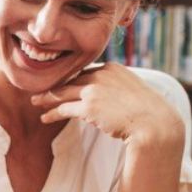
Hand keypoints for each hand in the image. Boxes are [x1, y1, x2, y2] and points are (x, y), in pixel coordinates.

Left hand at [30, 63, 184, 147]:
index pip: (86, 72)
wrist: (155, 123)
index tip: (62, 86)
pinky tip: (45, 118)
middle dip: (55, 86)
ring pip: (63, 92)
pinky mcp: (89, 107)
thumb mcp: (133, 91)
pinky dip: (52, 113)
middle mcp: (101, 75)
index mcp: (113, 68)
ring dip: (47, 98)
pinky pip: (64, 108)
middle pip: (71, 80)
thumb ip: (117, 89)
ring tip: (36, 103)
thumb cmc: (148, 112)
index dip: (72, 80)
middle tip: (40, 92)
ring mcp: (94, 90)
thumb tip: (108, 99)